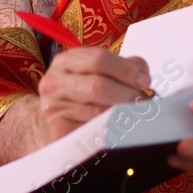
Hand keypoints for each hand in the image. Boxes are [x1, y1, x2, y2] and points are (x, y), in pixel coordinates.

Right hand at [0, 47, 153, 164]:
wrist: (47, 125)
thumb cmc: (79, 97)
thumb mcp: (95, 73)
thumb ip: (123, 67)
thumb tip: (142, 75)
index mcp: (65, 62)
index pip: (98, 59)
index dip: (126, 70)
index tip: (144, 81)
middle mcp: (54, 82)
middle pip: (97, 85)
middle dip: (127, 94)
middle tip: (143, 102)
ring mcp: (53, 108)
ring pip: (97, 112)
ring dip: (123, 115)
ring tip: (134, 117)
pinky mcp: (57, 132)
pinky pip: (91, 133)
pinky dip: (109, 132)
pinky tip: (116, 131)